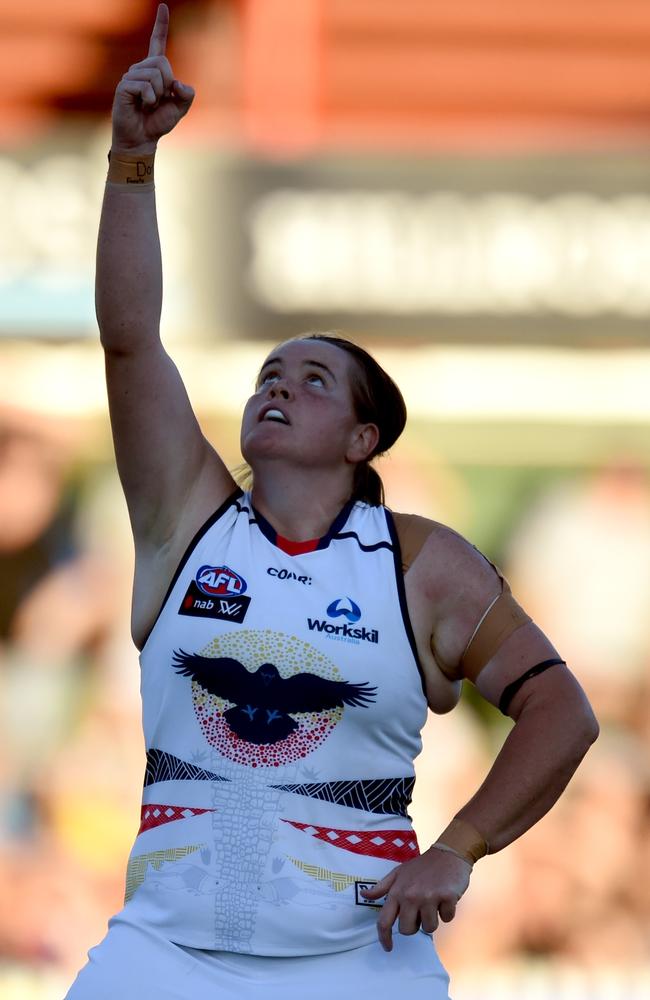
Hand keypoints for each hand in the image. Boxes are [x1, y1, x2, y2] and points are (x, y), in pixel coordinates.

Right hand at [111, 3, 194, 154]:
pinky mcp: (124, 87)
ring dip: (158, 95)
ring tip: (149, 105)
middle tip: (159, 100)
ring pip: (155, 75)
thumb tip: (178, 84)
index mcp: (154, 70)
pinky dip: (150, 99)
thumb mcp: (180, 108)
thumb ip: (187, 95)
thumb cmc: (158, 123)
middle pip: (163, 63)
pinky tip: (143, 106)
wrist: (142, 139)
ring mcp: (130, 77)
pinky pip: (145, 86)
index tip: (163, 6)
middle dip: (168, 85)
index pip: (157, 42)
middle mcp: (141, 69)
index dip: (161, 25)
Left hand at [360, 846, 471, 951]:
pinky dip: (447, 912)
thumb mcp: (398, 872)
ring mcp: (429, 897)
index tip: (388, 947)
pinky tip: (446, 898)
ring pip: (428, 928)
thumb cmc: (421, 866)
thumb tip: (364, 894)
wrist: (448, 854)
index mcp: (397, 891)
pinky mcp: (447, 897)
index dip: (384, 938)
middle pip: (407, 930)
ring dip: (432, 919)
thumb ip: (382, 887)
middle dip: (414, 925)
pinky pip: (446, 919)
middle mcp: (410, 896)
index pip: (384, 920)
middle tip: (420, 911)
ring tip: (433, 903)